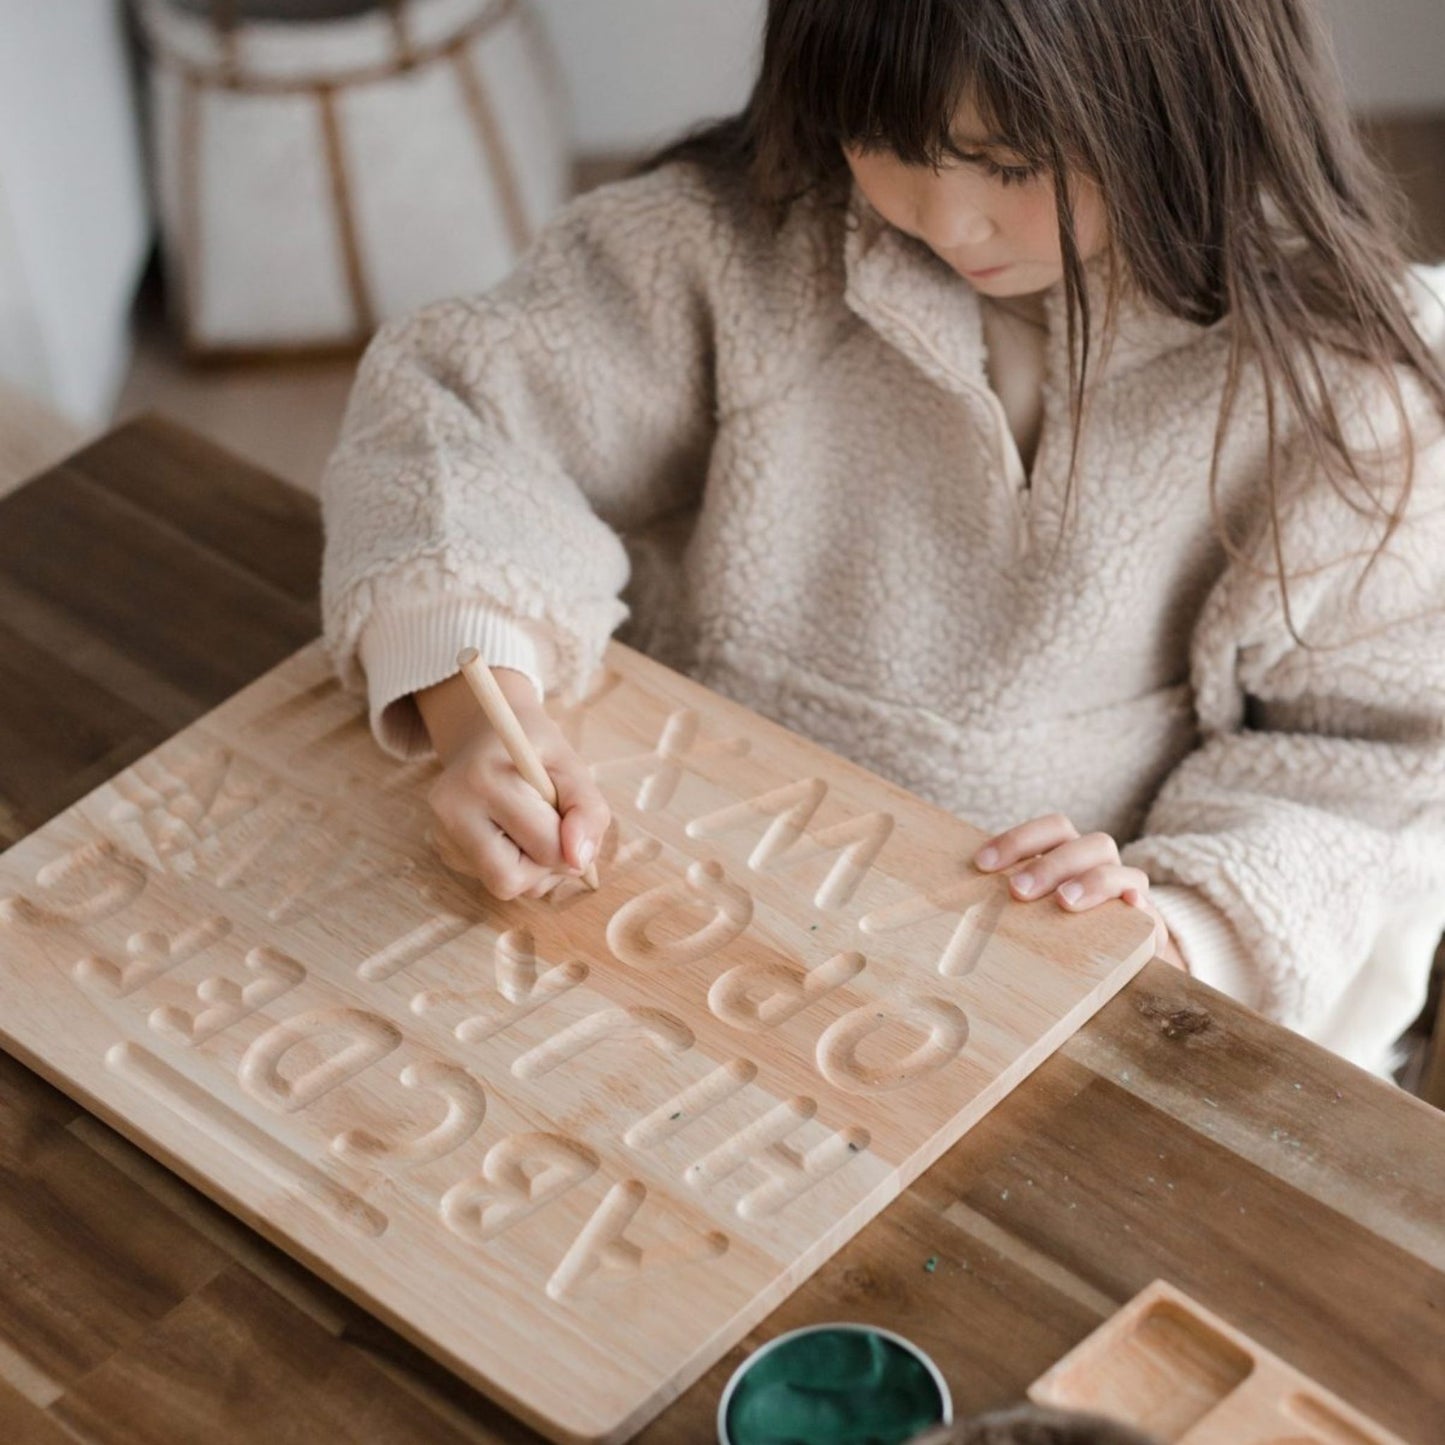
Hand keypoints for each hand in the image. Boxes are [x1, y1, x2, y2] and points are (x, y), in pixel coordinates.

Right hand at [415, 667, 611, 900]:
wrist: (488, 736)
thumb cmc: (535, 750)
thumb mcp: (572, 767)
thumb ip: (587, 810)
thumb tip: (579, 861)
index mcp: (484, 781)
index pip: (544, 848)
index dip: (572, 843)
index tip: (569, 815)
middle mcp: (452, 812)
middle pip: (511, 881)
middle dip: (546, 865)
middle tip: (553, 828)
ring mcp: (442, 835)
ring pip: (503, 886)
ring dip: (533, 868)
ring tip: (534, 826)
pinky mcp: (444, 850)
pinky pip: (492, 880)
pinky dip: (515, 865)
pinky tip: (512, 832)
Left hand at [972, 813, 1187, 969]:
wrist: (1117, 960)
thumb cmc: (1055, 928)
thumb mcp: (1031, 910)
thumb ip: (1005, 898)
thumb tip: (954, 895)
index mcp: (1067, 853)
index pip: (1050, 829)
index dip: (1016, 840)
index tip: (982, 864)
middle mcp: (1097, 865)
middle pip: (1082, 843)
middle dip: (1048, 864)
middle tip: (1017, 890)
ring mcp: (1125, 889)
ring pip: (1116, 869)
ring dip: (1090, 882)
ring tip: (1064, 902)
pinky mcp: (1146, 921)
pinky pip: (1148, 907)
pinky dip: (1138, 904)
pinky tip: (1128, 907)